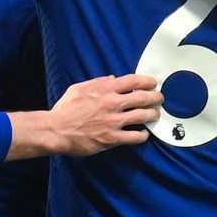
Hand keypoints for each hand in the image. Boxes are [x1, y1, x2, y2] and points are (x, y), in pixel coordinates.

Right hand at [39, 74, 163, 155]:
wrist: (56, 130)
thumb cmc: (65, 109)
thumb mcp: (78, 88)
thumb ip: (97, 82)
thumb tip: (113, 78)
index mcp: (104, 89)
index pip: (133, 81)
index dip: (147, 81)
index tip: (153, 83)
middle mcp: (112, 103)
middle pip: (143, 98)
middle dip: (155, 98)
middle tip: (160, 99)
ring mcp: (113, 121)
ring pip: (142, 116)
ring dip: (153, 115)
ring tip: (156, 115)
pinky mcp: (112, 138)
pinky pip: (134, 136)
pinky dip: (142, 135)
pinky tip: (144, 134)